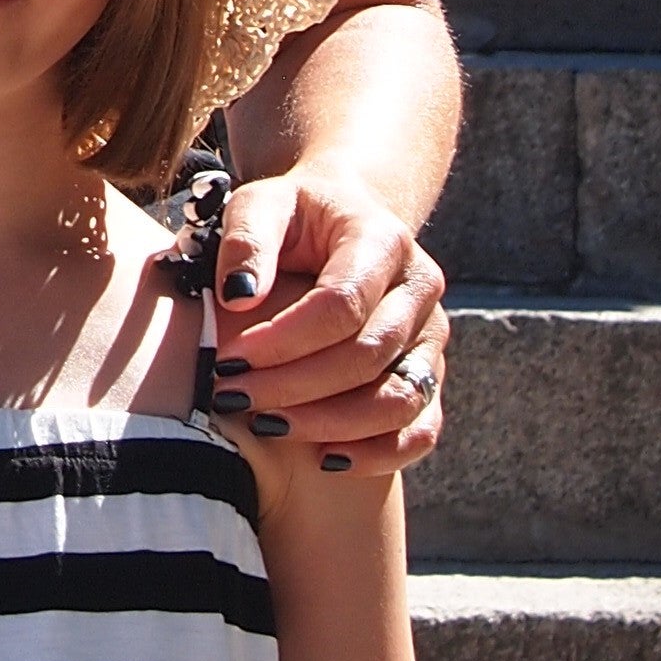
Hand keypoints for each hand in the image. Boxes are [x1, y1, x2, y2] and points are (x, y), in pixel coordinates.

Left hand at [210, 167, 447, 477]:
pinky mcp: (431, 373)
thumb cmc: (293, 215)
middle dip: (295, 385)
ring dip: (330, 423)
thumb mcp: (260, 204)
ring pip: (399, 400)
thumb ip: (247, 241)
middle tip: (232, 396)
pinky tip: (323, 456)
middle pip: (367, 356)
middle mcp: (420, 288)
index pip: (341, 304)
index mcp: (383, 239)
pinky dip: (378, 452)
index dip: (284, 340)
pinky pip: (422, 428)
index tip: (229, 359)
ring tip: (267, 425)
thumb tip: (239, 297)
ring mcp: (431, 336)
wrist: (342, 218)